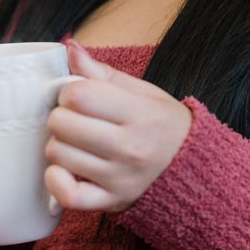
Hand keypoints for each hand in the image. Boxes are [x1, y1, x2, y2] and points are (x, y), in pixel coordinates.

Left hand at [43, 41, 193, 213]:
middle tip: (76, 120)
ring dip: (58, 145)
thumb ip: (103, 72)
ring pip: (58, 155)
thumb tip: (70, 47)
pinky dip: (56, 180)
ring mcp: (120, 179)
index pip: (79, 94)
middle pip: (62, 124)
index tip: (79, 96)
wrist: (193, 171)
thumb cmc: (162, 125)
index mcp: (140, 114)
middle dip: (61, 116)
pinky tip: (64, 169)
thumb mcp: (143, 92)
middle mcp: (131, 148)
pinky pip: (68, 195)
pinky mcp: (111, 202)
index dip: (69, 91)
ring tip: (76, 143)